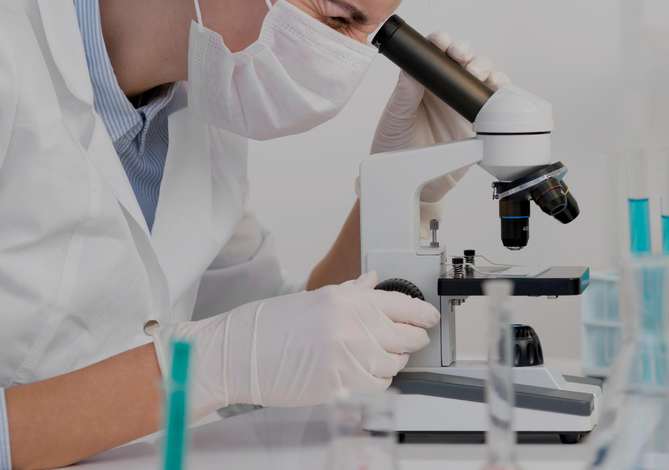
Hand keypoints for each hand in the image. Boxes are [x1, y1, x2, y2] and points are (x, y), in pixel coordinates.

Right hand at [153, 272, 438, 416]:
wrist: (239, 353)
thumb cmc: (269, 326)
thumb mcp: (314, 299)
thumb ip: (350, 292)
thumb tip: (373, 282)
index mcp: (348, 300)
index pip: (404, 305)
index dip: (423, 314)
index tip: (429, 318)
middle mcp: (353, 327)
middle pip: (408, 337)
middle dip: (412, 339)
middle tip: (409, 338)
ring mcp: (349, 358)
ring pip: (395, 364)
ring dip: (392, 362)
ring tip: (375, 357)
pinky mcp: (342, 385)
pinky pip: (377, 386)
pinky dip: (377, 381)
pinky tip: (363, 373)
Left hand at [370, 31, 509, 202]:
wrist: (413, 184)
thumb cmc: (398, 147)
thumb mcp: (396, 117)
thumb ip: (405, 92)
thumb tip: (412, 67)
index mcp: (424, 81)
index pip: (435, 52)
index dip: (441, 41)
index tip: (442, 42)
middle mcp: (446, 88)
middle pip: (465, 58)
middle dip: (466, 52)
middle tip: (461, 57)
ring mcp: (464, 103)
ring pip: (483, 75)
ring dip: (485, 68)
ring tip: (477, 74)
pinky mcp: (480, 121)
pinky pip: (496, 102)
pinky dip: (501, 91)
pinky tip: (497, 89)